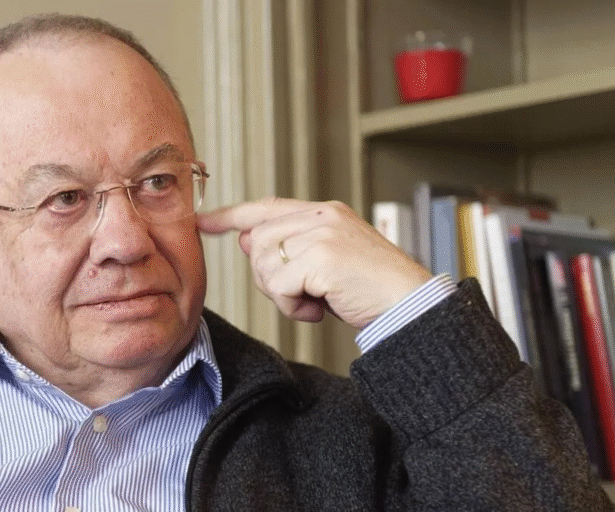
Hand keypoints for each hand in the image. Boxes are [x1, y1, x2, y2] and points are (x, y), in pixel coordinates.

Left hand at [197, 197, 431, 328]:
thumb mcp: (328, 262)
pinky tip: (319, 309)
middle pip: (257, 242)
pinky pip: (279, 286)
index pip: (266, 207)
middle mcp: (321, 217)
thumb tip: (247, 239)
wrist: (410, 304)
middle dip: (268, 277)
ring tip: (315, 301)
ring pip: (264, 264)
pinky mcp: (322, 257)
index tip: (204, 221)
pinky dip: (292, 306)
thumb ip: (291, 247)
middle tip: (301, 294)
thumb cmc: (371, 288)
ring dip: (282, 294)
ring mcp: (322, 234)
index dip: (231, 215)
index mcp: (324, 212)